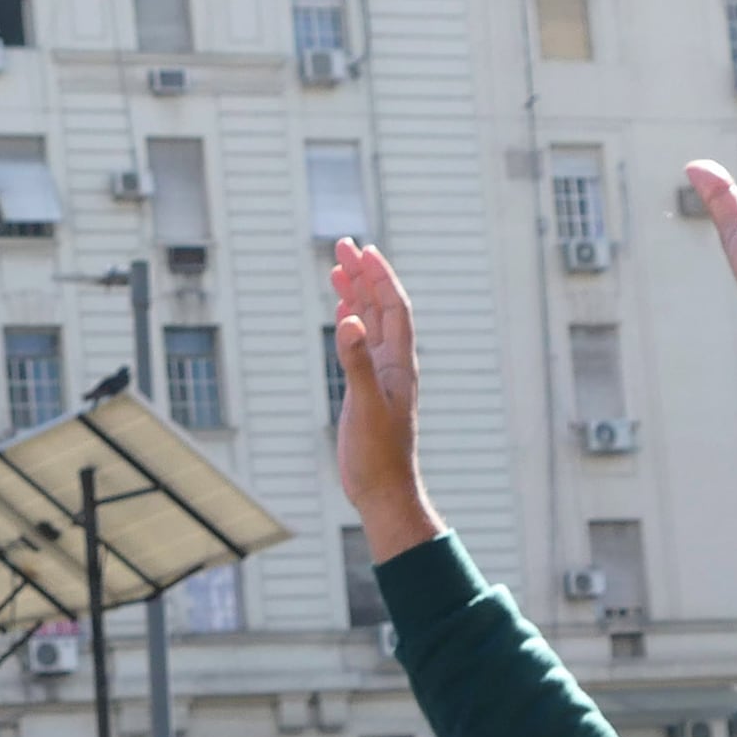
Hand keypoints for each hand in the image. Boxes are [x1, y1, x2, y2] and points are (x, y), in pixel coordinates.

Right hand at [325, 240, 434, 552]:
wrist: (384, 491)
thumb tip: (350, 321)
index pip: (393, 308)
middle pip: (380, 308)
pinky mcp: (367, 390)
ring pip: (369, 324)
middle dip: (363, 275)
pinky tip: (342, 313)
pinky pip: (361, 346)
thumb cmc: (378, 455)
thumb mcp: (364, 406)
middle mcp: (393, 364)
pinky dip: (351, 323)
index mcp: (399, 363)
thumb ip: (357, 364)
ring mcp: (380, 376)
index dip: (380, 277)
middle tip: (342, 245)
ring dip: (355, 294)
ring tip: (338, 268)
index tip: (363, 250)